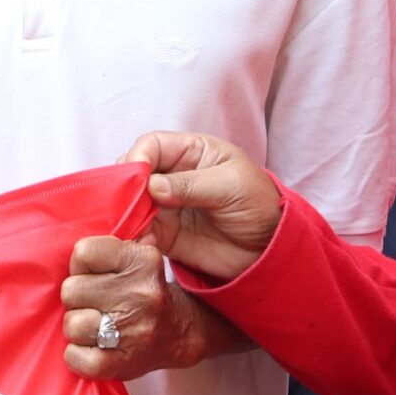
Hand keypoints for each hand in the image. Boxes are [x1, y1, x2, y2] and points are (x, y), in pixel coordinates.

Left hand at [60, 236, 230, 381]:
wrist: (181, 332)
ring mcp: (134, 330)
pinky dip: (76, 357)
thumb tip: (58, 263)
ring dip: (77, 329)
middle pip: (70, 291)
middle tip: (96, 306)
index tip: (96, 278)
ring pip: (71, 324)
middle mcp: (142, 293)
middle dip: (78, 300)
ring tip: (96, 328)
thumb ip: (102, 255)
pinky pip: (75, 357)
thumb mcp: (133, 260)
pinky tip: (92, 350)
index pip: (82, 253)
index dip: (82, 268)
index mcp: (142, 261)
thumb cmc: (143, 293)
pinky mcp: (124, 363)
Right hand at [121, 132, 282, 281]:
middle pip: (134, 173)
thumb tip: (151, 186)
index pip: (153, 145)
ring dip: (125, 214)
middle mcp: (172, 176)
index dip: (139, 156)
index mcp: (191, 152)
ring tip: (127, 226)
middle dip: (125, 187)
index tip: (135, 175)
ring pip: (131, 204)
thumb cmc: (259, 205)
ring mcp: (165, 205)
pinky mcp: (164, 233)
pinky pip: (139, 232)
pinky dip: (133, 236)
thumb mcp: (231, 186)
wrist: (271, 249)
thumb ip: (191, 184)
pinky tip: (138, 242)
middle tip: (125, 204)